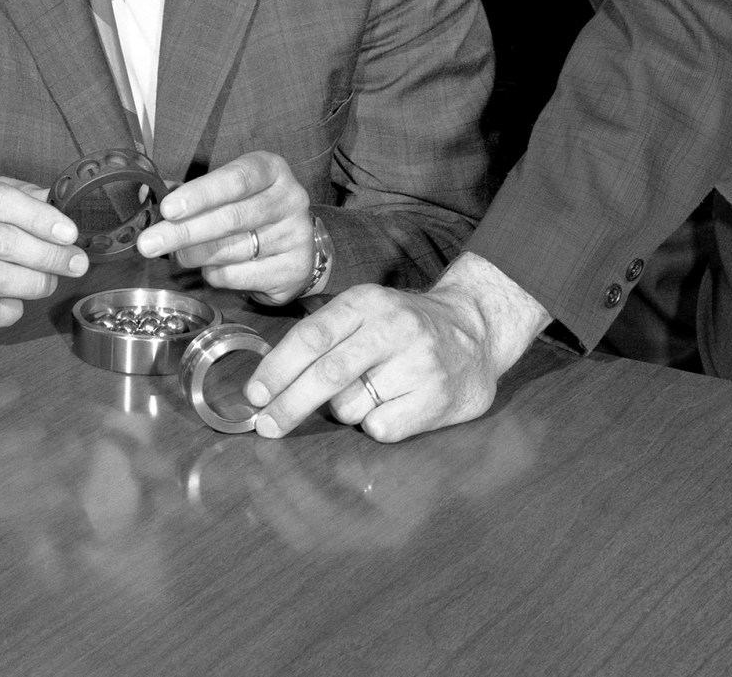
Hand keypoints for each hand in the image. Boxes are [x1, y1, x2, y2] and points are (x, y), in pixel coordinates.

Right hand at [0, 175, 86, 329]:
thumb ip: (19, 194)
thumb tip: (62, 201)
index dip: (38, 217)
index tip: (70, 232)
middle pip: (0, 241)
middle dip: (47, 255)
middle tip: (76, 263)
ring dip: (33, 283)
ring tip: (50, 282)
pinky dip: (10, 309)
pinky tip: (17, 301)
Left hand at [134, 150, 316, 304]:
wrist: (296, 244)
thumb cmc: (249, 208)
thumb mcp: (228, 189)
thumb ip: (193, 192)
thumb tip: (149, 195)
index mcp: (272, 169)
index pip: (236, 179)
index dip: (200, 194)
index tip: (168, 209)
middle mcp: (290, 199)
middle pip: (231, 218)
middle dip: (184, 232)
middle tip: (148, 243)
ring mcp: (297, 236)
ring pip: (233, 249)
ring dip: (195, 255)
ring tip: (178, 255)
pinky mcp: (294, 270)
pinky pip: (240, 276)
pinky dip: (216, 274)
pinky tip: (211, 268)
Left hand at [245, 252, 548, 442]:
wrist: (476, 332)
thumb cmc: (403, 327)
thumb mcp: (364, 313)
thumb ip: (323, 338)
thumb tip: (268, 383)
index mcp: (366, 302)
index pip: (312, 336)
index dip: (278, 369)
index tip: (254, 395)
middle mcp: (393, 328)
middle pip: (328, 374)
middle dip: (289, 405)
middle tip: (265, 427)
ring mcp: (419, 364)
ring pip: (351, 407)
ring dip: (342, 411)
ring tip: (367, 392)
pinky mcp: (437, 399)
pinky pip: (381, 428)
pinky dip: (374, 425)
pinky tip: (393, 404)